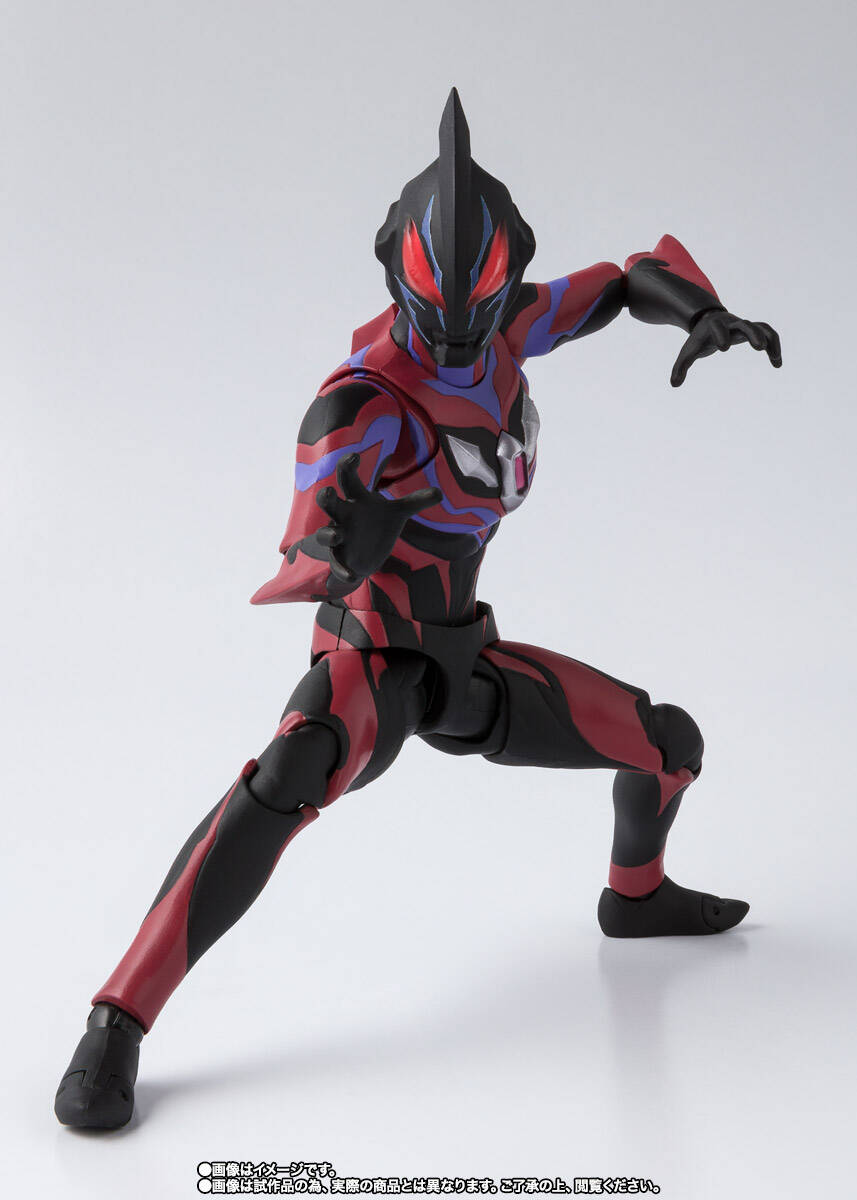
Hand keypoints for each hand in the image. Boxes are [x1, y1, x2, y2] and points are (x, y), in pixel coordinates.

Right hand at [315, 453, 439, 583]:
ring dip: (328, 534)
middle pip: (328, 503)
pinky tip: (352, 576)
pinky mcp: (339, 558)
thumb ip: (416, 501)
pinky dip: (342, 571)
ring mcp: (338, 537)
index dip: (347, 466)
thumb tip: (440, 493)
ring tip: (336, 535)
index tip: (355, 457)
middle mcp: (343, 516)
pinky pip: (336, 564)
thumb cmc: (379, 524)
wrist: (367, 553)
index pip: (348, 479)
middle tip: (328, 492)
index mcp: (357, 500)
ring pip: (324, 534)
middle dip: (325, 497)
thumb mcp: (398, 513)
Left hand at [670, 309, 781, 386]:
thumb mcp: (688, 351)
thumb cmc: (699, 339)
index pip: (718, 327)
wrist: (708, 320)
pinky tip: (777, 363)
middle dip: (752, 333)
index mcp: (713, 326)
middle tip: (759, 347)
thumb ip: (680, 367)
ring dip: (770, 340)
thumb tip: (674, 384)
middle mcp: (731, 323)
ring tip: (775, 360)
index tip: (723, 349)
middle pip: (744, 323)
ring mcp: (744, 325)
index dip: (721, 335)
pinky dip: (774, 345)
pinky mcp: (754, 330)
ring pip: (762, 327)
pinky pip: (768, 334)